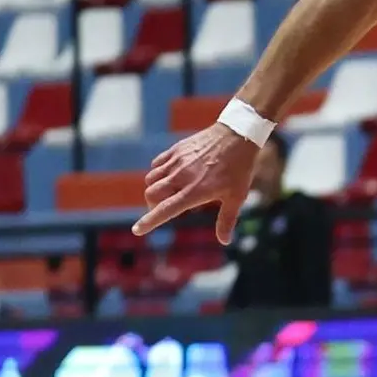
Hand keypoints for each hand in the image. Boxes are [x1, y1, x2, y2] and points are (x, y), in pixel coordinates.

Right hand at [132, 124, 261, 243]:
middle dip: (152, 205)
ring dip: (154, 189)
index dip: (149, 221)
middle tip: (165, 207)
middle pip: (151, 194)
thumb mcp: (237, 197)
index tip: (137, 230)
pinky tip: (170, 175)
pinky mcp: (176, 149)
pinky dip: (157, 172)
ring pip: (151, 178)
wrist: (238, 136)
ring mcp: (177, 161)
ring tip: (170, 192)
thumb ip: (227, 220)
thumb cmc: (239, 169)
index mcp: (195, 192)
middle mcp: (181, 177)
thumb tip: (224, 241)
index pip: (165, 210)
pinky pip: (157, 163)